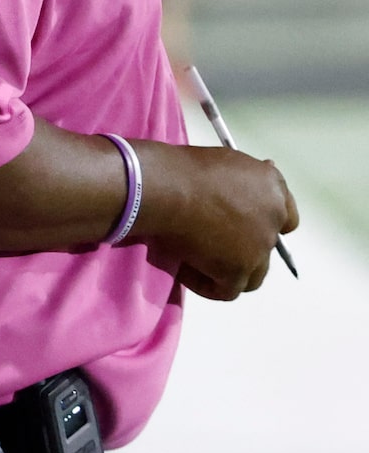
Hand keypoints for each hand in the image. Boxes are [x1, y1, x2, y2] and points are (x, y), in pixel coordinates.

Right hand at [138, 142, 298, 300]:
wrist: (166, 188)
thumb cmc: (181, 169)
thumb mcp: (221, 162)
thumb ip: (241, 178)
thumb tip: (246, 182)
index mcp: (272, 185)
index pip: (285, 217)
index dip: (263, 224)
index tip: (238, 225)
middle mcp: (274, 216)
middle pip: (265, 247)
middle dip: (239, 248)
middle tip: (206, 243)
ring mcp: (260, 246)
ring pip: (252, 275)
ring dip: (227, 271)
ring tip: (193, 261)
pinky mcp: (239, 269)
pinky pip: (227, 290)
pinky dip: (205, 285)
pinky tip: (182, 271)